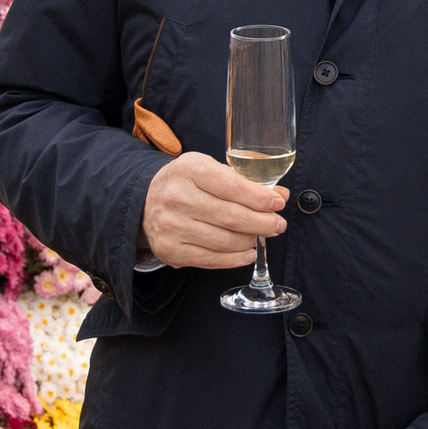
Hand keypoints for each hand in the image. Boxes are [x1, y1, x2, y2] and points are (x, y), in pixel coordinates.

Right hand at [140, 152, 286, 268]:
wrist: (147, 201)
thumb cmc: (187, 183)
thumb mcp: (211, 169)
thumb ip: (244, 181)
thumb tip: (280, 195)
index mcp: (189, 169)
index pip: (232, 187)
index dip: (260, 198)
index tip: (278, 203)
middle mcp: (176, 197)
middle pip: (231, 216)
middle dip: (262, 223)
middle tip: (278, 224)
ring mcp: (171, 226)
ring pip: (224, 241)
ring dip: (250, 241)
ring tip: (262, 236)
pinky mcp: (170, 249)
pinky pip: (210, 259)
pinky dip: (235, 259)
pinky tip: (249, 252)